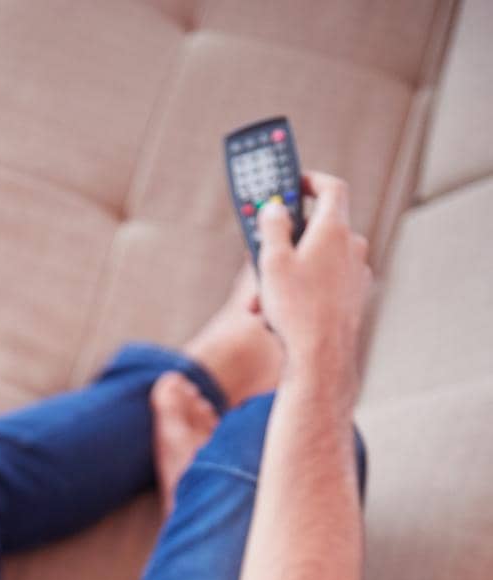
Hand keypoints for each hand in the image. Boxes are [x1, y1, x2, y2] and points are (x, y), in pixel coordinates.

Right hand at [253, 171, 371, 393]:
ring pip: (320, 262)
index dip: (311, 180)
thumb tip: (274, 209)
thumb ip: (272, 227)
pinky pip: (327, 284)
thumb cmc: (296, 310)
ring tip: (265, 299)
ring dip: (292, 273)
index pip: (331, 187)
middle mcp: (352, 247)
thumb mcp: (272, 262)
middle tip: (263, 251)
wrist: (321, 358)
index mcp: (334, 230)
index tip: (296, 183)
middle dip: (288, 241)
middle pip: (319, 229)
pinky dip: (307, 290)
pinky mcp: (355, 298)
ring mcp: (357, 274)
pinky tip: (286, 313)